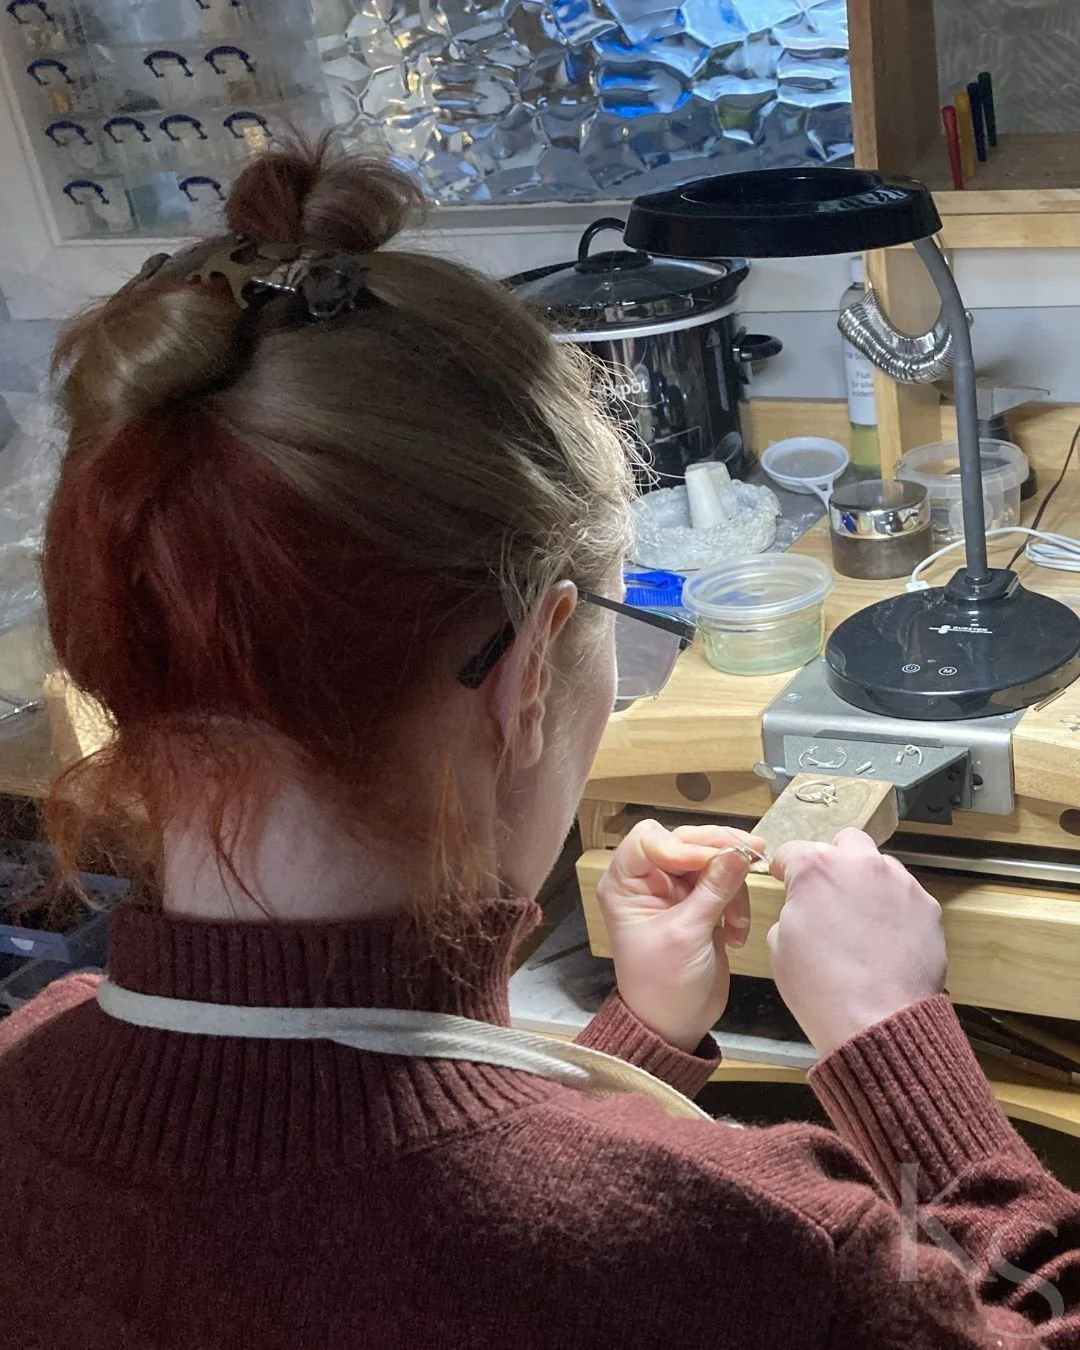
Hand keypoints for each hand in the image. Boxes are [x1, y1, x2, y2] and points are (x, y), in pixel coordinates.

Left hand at [597, 820, 763, 1052]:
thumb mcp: (687, 934)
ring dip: (732, 886)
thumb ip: (713, 889)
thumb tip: (740, 851)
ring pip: (711, 860)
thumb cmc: (664, 985)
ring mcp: (675, 890)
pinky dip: (736, 903)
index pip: (648, 838)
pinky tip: (736, 933)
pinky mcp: (700, 902)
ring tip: (736, 924)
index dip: (681, 843)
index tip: (711, 860)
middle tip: (753, 855)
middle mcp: (647, 880)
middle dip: (718, 852)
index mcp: (625, 883)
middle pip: (685, 841)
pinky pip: (725, 883)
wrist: (675, 1023)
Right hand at [767, 828, 946, 1057]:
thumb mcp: (780, 945)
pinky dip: (894, 910)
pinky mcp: (928, 907)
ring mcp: (900, 883)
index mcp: (817, 868)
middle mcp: (861, 865)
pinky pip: (906, 896)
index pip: (793, 850)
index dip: (785, 868)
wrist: (876, 1022)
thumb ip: (793, 909)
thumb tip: (805, 907)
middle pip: (845, 842)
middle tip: (828, 895)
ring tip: (861, 924)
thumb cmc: (821, 988)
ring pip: (880, 867)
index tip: (785, 879)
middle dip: (835, 861)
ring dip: (867, 884)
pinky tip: (886, 940)